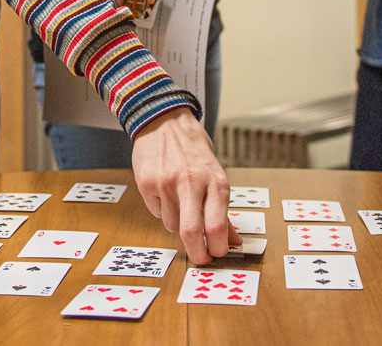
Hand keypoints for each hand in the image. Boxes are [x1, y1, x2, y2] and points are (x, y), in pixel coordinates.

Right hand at [130, 108, 239, 264]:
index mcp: (216, 181)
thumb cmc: (194, 151)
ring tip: (180, 202)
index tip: (218, 254)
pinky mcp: (147, 183)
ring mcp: (166, 183)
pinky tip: (165, 191)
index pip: (217, 226)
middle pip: (192, 232)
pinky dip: (163, 210)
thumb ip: (223, 211)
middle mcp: (192, 182)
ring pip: (172, 225)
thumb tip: (234, 242)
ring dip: (178, 224)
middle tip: (201, 259)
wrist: (165, 121)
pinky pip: (156, 212)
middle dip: (198, 253)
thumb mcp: (216, 176)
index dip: (218, 248)